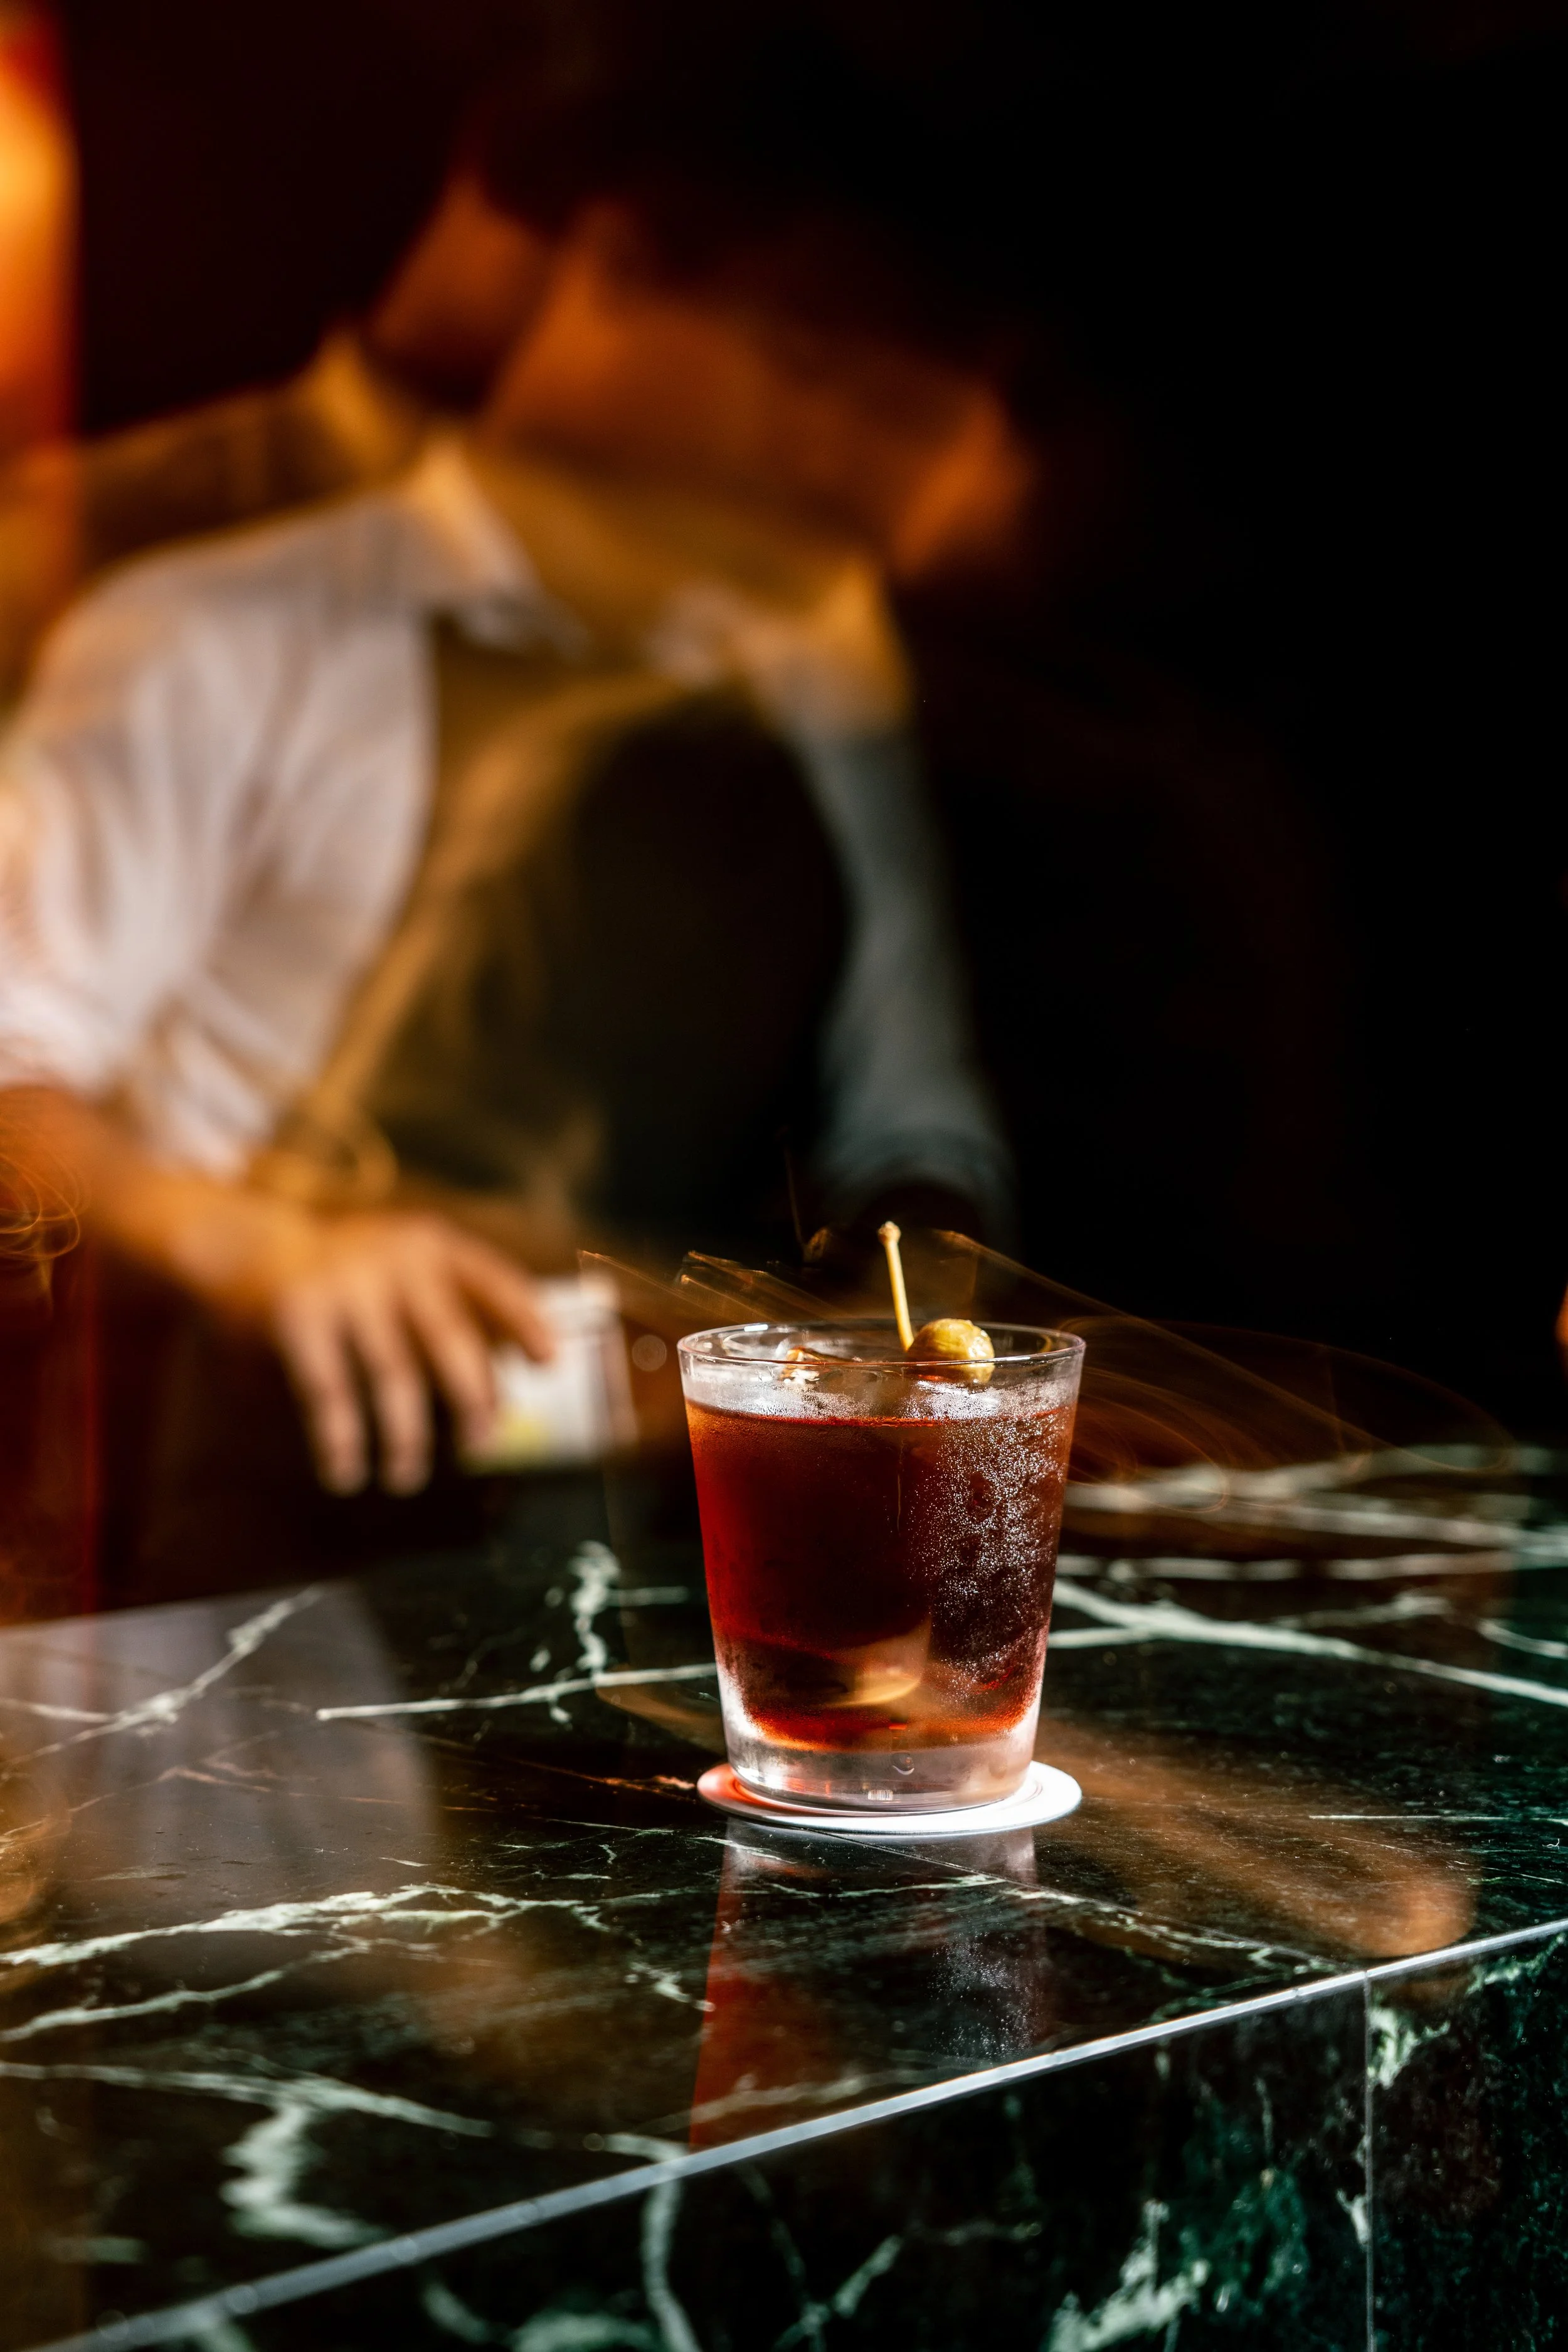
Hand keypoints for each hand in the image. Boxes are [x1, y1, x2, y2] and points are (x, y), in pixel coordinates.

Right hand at [262, 1209, 554, 1495]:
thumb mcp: (407, 1268)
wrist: (250, 1242)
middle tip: (480, 1447)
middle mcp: (397, 1258)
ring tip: (406, 1476)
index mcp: (434, 1245)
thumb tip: (501, 1395)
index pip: (494, 1281)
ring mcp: (347, 1284)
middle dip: (472, 1399)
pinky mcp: (300, 1314)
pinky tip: (344, 1472)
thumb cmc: (350, 1272)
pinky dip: (340, 1438)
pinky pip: (330, 1390)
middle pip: (451, 1337)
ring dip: (406, 1435)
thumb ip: (452, 1310)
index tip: (551, 1363)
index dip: (525, 1321)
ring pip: (395, 1374)